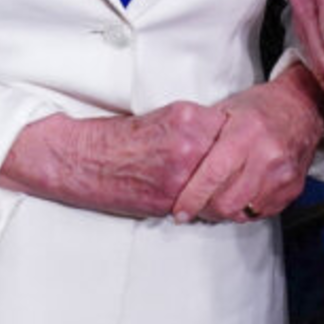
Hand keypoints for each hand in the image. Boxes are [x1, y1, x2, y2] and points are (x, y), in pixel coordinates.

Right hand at [0, 102, 226, 218]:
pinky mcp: (169, 200)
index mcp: (187, 118)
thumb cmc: (118, 139)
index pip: (234, 130)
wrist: (84, 160)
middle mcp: (188, 144)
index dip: (238, 142)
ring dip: (223, 189)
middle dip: (236, 168)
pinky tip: (201, 201)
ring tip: (220, 190)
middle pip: (234, 160)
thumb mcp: (163, 118)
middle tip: (236, 173)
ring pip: (222, 186)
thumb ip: (195, 127)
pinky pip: (202, 205)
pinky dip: (205, 204)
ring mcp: (180, 174)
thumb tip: (224, 141)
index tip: (239, 148)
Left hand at [169, 65, 323, 222]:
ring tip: (215, 199)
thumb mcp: (226, 109)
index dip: (192, 197)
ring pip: (243, 211)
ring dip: (224, 211)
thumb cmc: (260, 107)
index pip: (213, 174)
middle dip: (205, 209)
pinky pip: (261, 212)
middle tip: (195, 205)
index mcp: (246, 133)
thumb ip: (202, 135)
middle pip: (228, 202)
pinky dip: (245, 209)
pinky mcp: (293, 188)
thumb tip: (174, 161)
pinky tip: (238, 196)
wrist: (303, 107)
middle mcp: (268, 155)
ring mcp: (283, 174)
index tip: (179, 211)